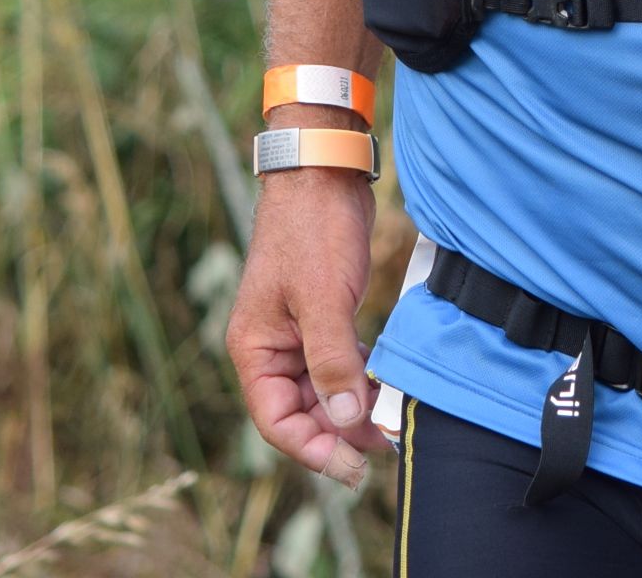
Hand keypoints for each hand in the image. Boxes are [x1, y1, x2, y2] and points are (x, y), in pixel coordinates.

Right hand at [224, 160, 386, 486]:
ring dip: (351, 413)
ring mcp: (297, 334)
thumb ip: (332, 362)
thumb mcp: (323, 300)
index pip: (276, 421)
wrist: (324, 173)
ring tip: (388, 428)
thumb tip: (343, 422)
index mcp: (254, 348)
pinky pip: (337, 367)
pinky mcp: (323, 319)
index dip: (312, 450)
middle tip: (381, 450)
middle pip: (300, 413)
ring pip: (321, 393)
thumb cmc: (312, 230)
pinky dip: (358, 383)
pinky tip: (384, 392)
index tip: (353, 466)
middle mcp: (270, 348)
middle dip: (337, 435)